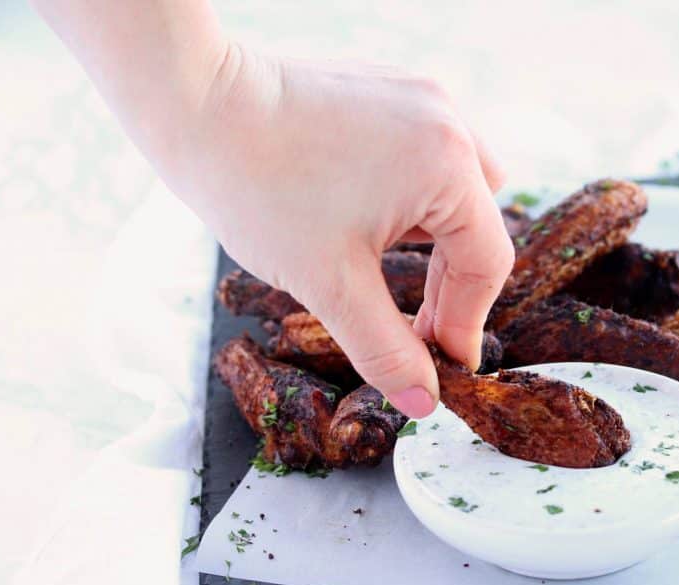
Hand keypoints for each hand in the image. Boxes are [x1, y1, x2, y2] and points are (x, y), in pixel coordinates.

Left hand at [164, 46, 512, 417]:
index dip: (467, 323)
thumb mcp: (329, 285)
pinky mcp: (391, 89)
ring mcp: (421, 98)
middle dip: (450, 283)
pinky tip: (369, 216)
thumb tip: (424, 400)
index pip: (486, 263)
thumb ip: (385, 349)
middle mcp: (448, 122)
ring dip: (436, 237)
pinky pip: (427, 155)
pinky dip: (414, 197)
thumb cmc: (257, 186)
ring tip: (386, 267)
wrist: (192, 101)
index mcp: (446, 165)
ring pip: (458, 188)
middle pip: (478, 225)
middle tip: (416, 331)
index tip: (441, 364)